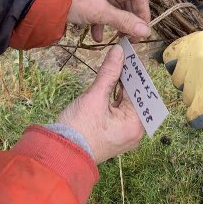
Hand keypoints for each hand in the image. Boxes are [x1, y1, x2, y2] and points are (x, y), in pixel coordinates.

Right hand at [55, 45, 143, 163]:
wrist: (63, 152)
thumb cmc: (80, 126)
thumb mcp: (94, 97)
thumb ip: (108, 73)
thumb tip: (119, 51)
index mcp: (135, 124)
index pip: (139, 92)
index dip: (134, 71)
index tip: (128, 52)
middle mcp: (135, 131)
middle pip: (135, 98)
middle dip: (128, 77)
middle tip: (120, 55)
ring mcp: (124, 134)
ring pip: (126, 104)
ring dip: (121, 86)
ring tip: (115, 65)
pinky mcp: (114, 134)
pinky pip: (119, 111)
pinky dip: (115, 97)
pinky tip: (110, 83)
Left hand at [70, 0, 149, 41]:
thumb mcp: (100, 11)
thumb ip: (124, 21)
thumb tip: (146, 32)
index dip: (143, 12)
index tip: (143, 31)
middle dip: (127, 20)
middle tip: (130, 39)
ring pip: (113, 5)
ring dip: (114, 23)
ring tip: (116, 40)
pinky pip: (101, 6)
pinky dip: (101, 21)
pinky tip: (97, 36)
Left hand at [162, 24, 202, 128]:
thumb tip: (199, 62)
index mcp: (196, 41)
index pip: (171, 56)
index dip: (178, 67)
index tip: (185, 74)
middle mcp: (193, 60)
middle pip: (179, 79)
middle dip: (189, 85)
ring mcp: (202, 81)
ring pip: (187, 98)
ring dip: (197, 101)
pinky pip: (194, 115)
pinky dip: (197, 119)